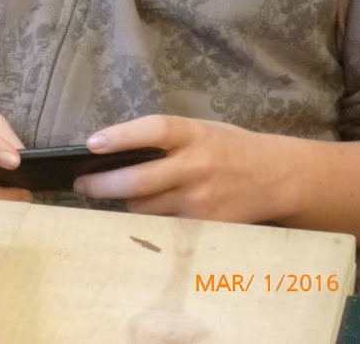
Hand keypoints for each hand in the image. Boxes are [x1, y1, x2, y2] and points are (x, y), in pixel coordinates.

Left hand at [72, 114, 290, 224]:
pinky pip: (163, 227)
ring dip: (125, 204)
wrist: (276, 177)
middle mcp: (197, 168)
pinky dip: (149, 220)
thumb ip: (167, 139)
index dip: (121, 136)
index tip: (92, 143)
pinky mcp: (206, 229)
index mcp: (195, 134)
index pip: (154, 131)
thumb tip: (117, 150)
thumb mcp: (201, 130)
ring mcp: (201, 202)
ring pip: (145, 209)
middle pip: (140, 180)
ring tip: (114, 195)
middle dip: (104, 185)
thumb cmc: (229, 148)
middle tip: (83, 183)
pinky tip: (143, 214)